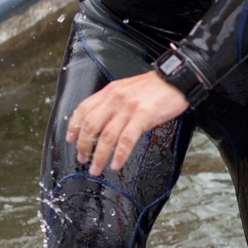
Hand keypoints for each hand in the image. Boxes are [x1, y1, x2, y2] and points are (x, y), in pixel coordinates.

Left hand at [66, 71, 188, 175]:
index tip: (70, 140)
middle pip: (90, 125)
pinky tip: (116, 164)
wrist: (177, 79)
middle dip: (83, 146)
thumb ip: (113, 103)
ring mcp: (128, 108)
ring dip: (99, 156)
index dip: (74, 126)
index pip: (83, 109)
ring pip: (106, 135)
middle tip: (83, 159)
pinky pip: (126, 139)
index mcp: (109, 92)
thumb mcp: (127, 90)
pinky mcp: (143, 116)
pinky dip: (119, 154)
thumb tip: (101, 123)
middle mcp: (115, 99)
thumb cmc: (154, 88)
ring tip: (96, 168)